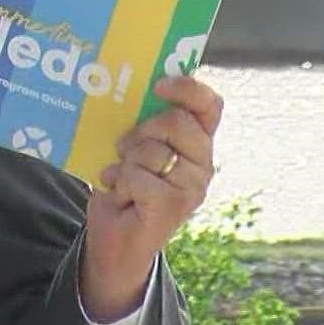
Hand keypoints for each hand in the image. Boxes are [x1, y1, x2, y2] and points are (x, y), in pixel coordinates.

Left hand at [80, 75, 222, 320]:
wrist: (114, 239)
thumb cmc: (123, 187)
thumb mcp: (133, 148)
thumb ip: (143, 124)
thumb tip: (128, 90)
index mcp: (196, 143)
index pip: (208, 105)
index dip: (187, 88)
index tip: (158, 85)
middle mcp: (203, 164)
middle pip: (176, 122)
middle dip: (141, 131)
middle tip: (125, 150)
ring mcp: (192, 186)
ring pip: (152, 151)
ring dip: (125, 164)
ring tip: (123, 179)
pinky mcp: (174, 206)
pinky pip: (139, 177)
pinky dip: (120, 183)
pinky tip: (120, 196)